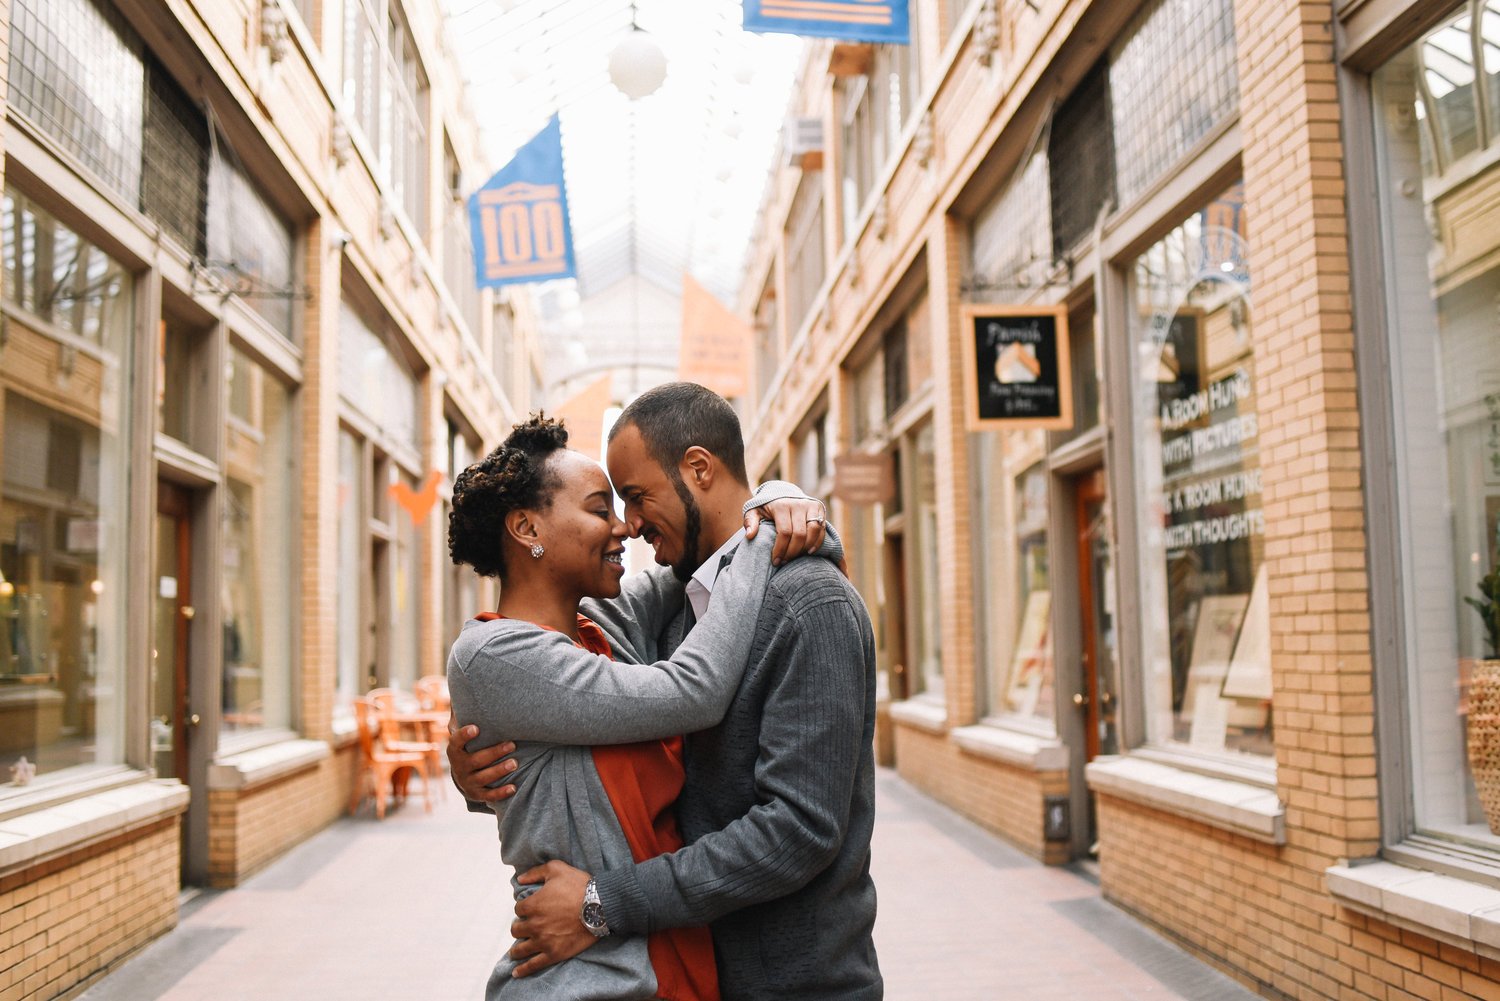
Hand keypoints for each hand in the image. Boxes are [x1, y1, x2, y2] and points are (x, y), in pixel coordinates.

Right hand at [446, 717, 517, 802]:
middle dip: (494, 752)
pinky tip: (514, 787)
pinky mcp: (477, 794)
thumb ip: (463, 711)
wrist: (464, 774)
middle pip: (475, 761)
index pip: (455, 742)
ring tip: (516, 763)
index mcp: (455, 750)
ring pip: (483, 778)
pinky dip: (501, 793)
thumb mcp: (463, 729)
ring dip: (499, 771)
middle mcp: (459, 767)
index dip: (464, 736)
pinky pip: (488, 796)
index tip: (477, 727)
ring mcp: (467, 782)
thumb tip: (463, 682)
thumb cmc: (469, 745)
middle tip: (512, 744)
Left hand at [509, 861, 597, 976]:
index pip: (518, 909)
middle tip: (526, 927)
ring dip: (517, 949)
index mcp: (533, 905)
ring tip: (516, 951)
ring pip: (520, 949)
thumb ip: (536, 872)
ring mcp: (543, 941)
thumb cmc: (579, 886)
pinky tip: (516, 973)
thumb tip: (520, 879)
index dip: (524, 908)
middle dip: (520, 927)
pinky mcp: (554, 954)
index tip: (530, 909)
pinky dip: (523, 970)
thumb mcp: (557, 869)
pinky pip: (533, 965)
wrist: (601, 906)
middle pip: (517, 930)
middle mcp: (534, 925)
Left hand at [744, 496, 826, 565]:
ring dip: (805, 548)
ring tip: (796, 557)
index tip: (776, 561)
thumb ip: (750, 522)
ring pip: (813, 531)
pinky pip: (822, 528)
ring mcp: (810, 505)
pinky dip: (817, 542)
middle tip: (785, 561)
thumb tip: (750, 535)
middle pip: (799, 534)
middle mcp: (798, 504)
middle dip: (792, 552)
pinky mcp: (819, 508)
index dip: (781, 549)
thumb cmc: (766, 507)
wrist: (782, 493)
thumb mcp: (753, 511)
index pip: (784, 532)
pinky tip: (809, 552)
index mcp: (781, 506)